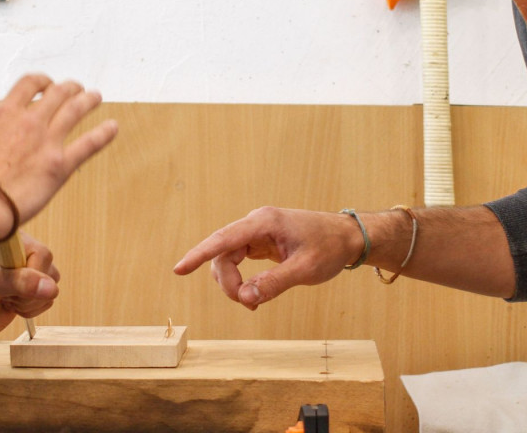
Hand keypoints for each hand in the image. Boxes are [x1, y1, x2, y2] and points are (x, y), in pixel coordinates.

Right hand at [0, 66, 117, 225]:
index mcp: (6, 112)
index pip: (30, 84)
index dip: (40, 80)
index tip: (45, 84)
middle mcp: (31, 122)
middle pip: (58, 94)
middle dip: (69, 88)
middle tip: (76, 89)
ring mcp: (48, 143)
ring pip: (75, 112)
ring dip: (88, 101)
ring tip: (95, 97)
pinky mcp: (61, 166)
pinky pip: (89, 145)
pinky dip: (103, 134)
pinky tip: (113, 127)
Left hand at [0, 234, 59, 345]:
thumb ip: (19, 282)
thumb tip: (51, 287)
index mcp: (13, 241)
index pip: (43, 256)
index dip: (30, 277)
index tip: (6, 286)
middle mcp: (23, 253)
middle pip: (51, 273)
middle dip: (29, 293)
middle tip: (3, 294)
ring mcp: (27, 272)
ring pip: (51, 289)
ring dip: (30, 303)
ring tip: (4, 299)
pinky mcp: (29, 290)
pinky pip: (47, 301)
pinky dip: (31, 310)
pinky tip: (9, 305)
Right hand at [173, 207, 360, 309]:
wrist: (348, 237)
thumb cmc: (330, 247)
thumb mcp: (305, 269)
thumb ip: (274, 283)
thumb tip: (245, 298)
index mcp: (264, 222)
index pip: (223, 238)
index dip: (199, 254)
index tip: (178, 269)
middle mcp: (256, 223)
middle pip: (222, 253)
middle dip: (227, 281)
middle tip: (247, 304)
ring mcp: (257, 231)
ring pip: (227, 258)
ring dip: (232, 282)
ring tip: (251, 303)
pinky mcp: (261, 241)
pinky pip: (238, 260)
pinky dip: (240, 279)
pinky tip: (250, 296)